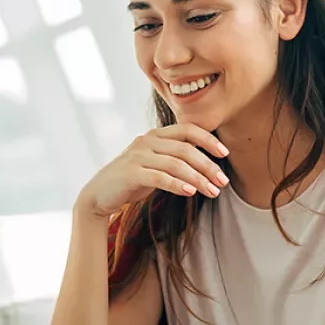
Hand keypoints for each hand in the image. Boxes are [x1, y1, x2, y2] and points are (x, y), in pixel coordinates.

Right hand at [76, 124, 229, 220]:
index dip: (208, 140)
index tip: (225, 153)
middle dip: (208, 166)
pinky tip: (191, 193)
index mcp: (155, 135)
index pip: (187, 129)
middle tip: (223, 182)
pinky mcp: (131, 173)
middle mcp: (147, 141)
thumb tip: (207, 162)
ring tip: (213, 192)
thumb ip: (175, 158)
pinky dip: (178, 184)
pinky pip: (160, 177)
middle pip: (185, 149)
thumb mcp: (156, 164)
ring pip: (176, 164)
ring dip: (198, 179)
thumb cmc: (132, 180)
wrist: (99, 194)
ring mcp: (138, 156)